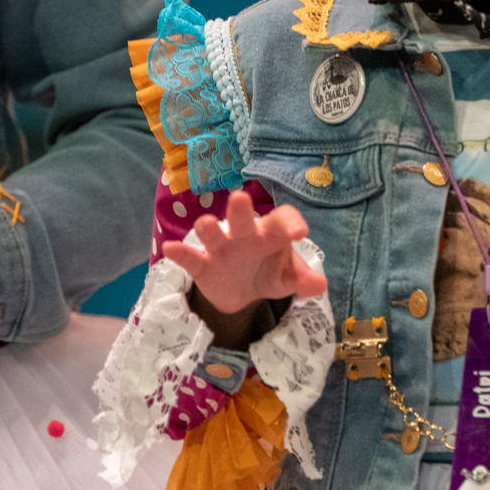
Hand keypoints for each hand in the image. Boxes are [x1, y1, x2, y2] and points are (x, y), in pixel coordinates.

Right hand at [161, 190, 327, 325]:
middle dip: (240, 210)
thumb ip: (301, 279)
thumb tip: (319, 284)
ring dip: (208, 229)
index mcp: (270, 234)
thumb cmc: (269, 272)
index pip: (281, 220)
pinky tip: (170, 248)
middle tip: (240, 198)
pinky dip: (180, 253)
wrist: (241, 291)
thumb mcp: (287, 278)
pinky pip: (191, 258)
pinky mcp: (203, 266)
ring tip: (204, 224)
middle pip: (242, 219)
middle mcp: (244, 235)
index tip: (300, 232)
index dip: (290, 222)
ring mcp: (221, 248)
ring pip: (213, 234)